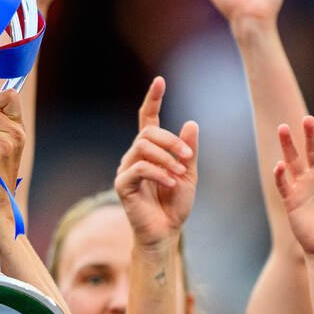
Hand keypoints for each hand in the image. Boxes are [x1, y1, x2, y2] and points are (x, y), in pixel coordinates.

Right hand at [115, 76, 197, 248]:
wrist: (166, 232)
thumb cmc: (175, 204)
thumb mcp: (189, 173)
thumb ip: (188, 150)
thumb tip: (190, 123)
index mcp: (151, 151)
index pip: (147, 119)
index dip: (152, 99)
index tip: (159, 81)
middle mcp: (135, 156)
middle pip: (148, 133)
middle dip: (170, 141)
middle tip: (188, 157)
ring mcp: (126, 170)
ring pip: (143, 148)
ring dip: (166, 158)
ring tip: (180, 174)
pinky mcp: (123, 186)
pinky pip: (139, 168)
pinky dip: (159, 173)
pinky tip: (171, 182)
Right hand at [273, 115, 313, 255]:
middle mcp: (313, 178)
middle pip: (309, 152)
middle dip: (307, 136)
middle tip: (306, 119)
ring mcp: (300, 188)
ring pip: (293, 162)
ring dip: (288, 146)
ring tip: (283, 128)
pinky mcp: (291, 202)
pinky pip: (284, 185)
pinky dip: (280, 175)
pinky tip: (279, 166)